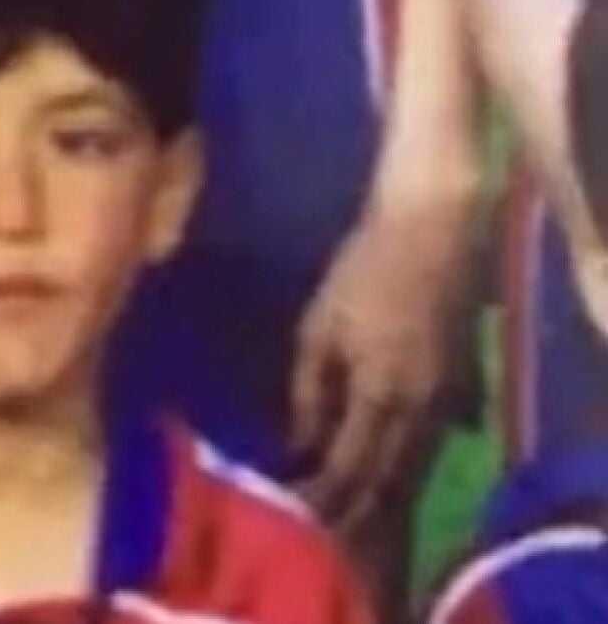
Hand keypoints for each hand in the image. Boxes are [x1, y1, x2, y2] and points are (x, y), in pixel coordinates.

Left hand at [291, 216, 462, 528]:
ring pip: (414, 463)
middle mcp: (423, 409)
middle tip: (317, 525)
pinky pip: (435, 438)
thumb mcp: (318, 330)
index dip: (323, 495)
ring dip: (382, 489)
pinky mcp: (462, 384)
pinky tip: (385, 467)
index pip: (351, 466)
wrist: (429, 229)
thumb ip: (308, 392)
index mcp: (382, 395)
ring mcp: (450, 398)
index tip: (293, 513)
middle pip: (388, 477)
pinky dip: (408, 459)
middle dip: (353, 506)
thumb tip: (297, 445)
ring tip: (346, 507)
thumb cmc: (361, 272)